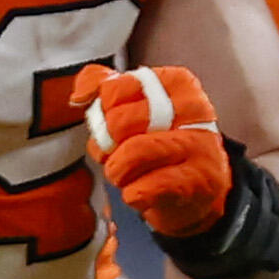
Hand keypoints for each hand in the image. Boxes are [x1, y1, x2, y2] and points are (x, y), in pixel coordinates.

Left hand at [84, 65, 236, 235]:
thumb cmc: (160, 141)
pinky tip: (145, 192)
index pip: (114, 89)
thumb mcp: (135, 104)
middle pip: (119, 123)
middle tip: (118, 155)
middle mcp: (194, 109)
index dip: (103, 113)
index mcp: (177, 83)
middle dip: (107, 146)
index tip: (116, 126)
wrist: (199, 188)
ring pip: (131, 155)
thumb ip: (103, 85)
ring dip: (118, 173)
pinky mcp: (196, 182)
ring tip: (128, 176)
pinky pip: (142, 189)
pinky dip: (133, 195)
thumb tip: (80, 95)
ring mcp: (198, 145)